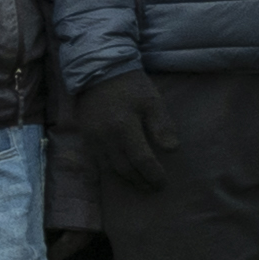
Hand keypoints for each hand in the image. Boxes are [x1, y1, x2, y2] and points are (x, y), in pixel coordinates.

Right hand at [73, 75, 175, 195]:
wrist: (100, 72)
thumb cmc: (131, 86)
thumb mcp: (152, 101)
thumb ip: (162, 125)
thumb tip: (172, 149)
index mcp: (124, 126)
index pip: (141, 159)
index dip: (153, 174)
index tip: (163, 182)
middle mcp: (105, 137)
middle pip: (124, 168)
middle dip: (141, 181)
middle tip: (154, 187)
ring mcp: (93, 139)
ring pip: (109, 168)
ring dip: (126, 179)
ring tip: (141, 184)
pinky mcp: (86, 138)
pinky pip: (96, 162)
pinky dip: (109, 172)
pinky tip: (120, 176)